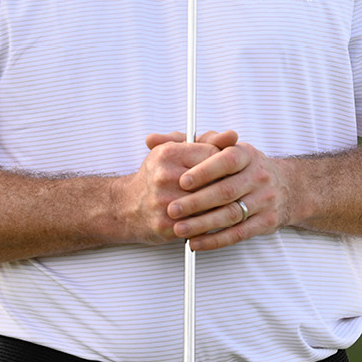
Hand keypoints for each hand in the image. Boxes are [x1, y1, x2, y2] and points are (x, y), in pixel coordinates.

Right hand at [116, 131, 230, 244]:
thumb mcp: (175, 151)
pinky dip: (209, 223)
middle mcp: (164, 176)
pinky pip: (201, 225)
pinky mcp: (167, 225)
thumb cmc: (157, 176)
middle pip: (215, 180)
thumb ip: (205, 141)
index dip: (224, 163)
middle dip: (225, 186)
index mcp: (168, 154)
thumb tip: (233, 135)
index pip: (213, 155)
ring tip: (220, 203)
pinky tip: (208, 218)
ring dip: (220, 206)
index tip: (225, 169)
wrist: (127, 207)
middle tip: (229, 187)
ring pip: (211, 205)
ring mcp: (165, 202)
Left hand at [153, 130, 295, 251]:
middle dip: (197, 202)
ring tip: (179, 230)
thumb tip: (151, 140)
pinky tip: (196, 243)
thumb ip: (185, 143)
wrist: (284, 188)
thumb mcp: (219, 149)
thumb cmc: (240, 168)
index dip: (205, 171)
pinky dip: (216, 240)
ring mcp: (265, 199)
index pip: (227, 160)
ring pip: (231, 215)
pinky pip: (239, 234)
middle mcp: (258, 175)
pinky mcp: (266, 222)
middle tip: (172, 209)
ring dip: (203, 224)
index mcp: (246, 154)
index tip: (182, 181)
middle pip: (227, 190)